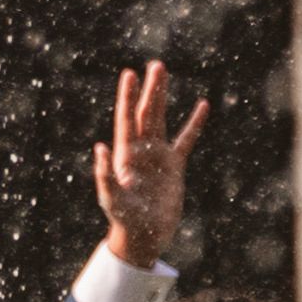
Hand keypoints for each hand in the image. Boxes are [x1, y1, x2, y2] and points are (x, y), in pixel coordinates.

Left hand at [93, 61, 208, 271]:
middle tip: (156, 65)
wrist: (144, 236)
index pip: (126, 119)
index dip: (127, 97)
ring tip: (164, 72)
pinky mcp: (174, 167)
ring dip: (162, 96)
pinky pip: (185, 140)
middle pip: (145, 113)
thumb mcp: (112, 199)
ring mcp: (158, 156)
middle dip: (150, 89)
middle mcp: (141, 150)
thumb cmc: (124, 220)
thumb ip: (105, 175)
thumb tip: (99, 148)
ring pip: (160, 119)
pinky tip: (202, 106)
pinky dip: (194, 124)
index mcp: (125, 155)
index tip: (129, 74)